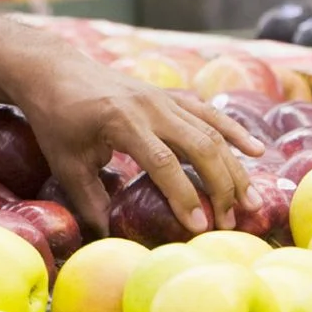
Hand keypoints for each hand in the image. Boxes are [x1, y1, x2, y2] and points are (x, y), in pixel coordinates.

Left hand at [15, 61, 264, 237]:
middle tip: (230, 223)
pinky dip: (233, 131)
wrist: (54, 71)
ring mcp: (163, 98)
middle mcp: (149, 107)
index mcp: (121, 121)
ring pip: (210, 131)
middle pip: (199, 146)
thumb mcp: (66, 164)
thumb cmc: (57, 120)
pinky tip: (256, 152)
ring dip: (234, 167)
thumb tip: (110, 239)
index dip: (183, 196)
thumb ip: (90, 202)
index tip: (199, 227)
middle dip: (220, 187)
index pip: (162, 163)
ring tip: (251, 202)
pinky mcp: (169, 96)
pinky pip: (208, 113)